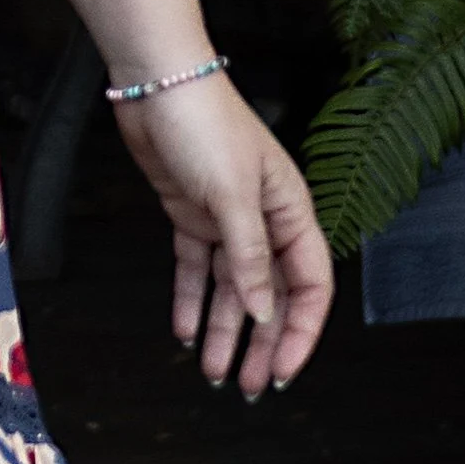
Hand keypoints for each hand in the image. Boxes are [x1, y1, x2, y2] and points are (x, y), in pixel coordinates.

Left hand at [113, 73, 332, 395]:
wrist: (155, 79)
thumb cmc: (204, 120)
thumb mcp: (232, 193)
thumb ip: (249, 257)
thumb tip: (264, 312)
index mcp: (290, 211)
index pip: (309, 285)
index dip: (300, 331)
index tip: (282, 369)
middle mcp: (263, 218)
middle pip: (269, 294)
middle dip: (260, 342)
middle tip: (247, 384)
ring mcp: (226, 217)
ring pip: (231, 288)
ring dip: (224, 330)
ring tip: (215, 372)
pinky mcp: (191, 211)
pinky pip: (196, 267)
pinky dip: (192, 300)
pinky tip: (185, 330)